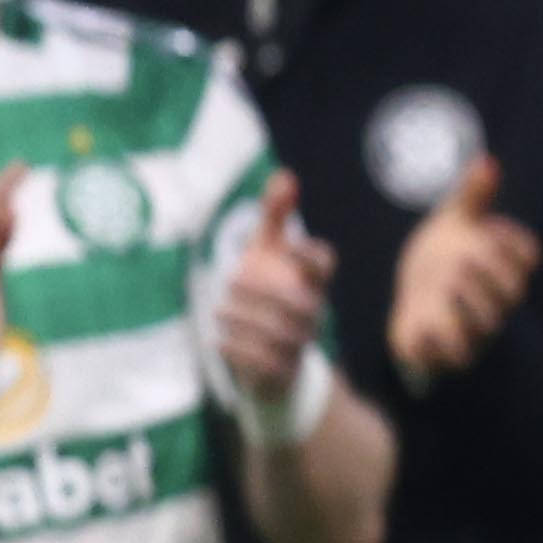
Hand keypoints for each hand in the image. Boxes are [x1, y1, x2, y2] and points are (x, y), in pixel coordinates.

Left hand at [211, 174, 335, 409]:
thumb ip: (277, 215)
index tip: (288, 248)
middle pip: (299, 303)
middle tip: (230, 283)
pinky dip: (239, 350)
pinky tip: (219, 340)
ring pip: (282, 334)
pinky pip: (267, 362)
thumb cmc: (267, 290)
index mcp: (310, 279)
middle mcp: (311, 310)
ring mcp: (299, 341)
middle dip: (261, 292)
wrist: (267, 353)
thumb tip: (286, 174)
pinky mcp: (283, 368)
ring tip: (220, 312)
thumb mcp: (267, 251)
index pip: (323, 263)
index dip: (310, 255)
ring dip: (246, 321)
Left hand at [387, 150, 541, 385]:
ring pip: (487, 321)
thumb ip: (471, 195)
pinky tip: (422, 315)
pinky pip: (457, 354)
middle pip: (512, 291)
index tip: (486, 227)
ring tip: (444, 284)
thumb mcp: (451, 221)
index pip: (527, 256)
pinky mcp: (452, 351)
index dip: (512, 241)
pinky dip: (440, 336)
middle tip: (460, 257)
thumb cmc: (439, 259)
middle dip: (489, 270)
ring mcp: (477, 327)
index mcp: (504, 268)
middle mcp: (498, 300)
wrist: (410, 301)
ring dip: (467, 300)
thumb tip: (488, 162)